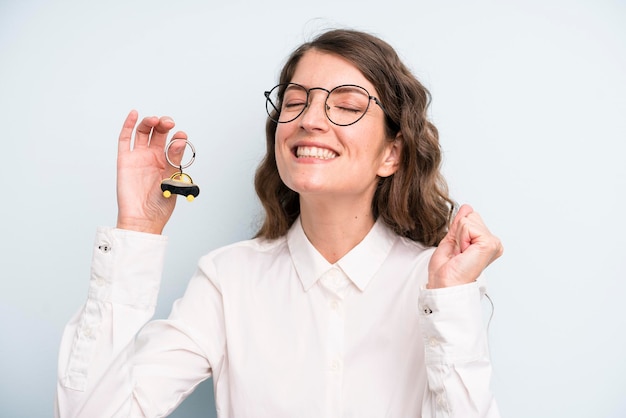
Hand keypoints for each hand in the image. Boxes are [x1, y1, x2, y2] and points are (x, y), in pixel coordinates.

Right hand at [116, 110, 186, 233]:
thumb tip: (180, 140)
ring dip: (150, 122)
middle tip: (169, 123)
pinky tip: (134, 113)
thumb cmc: (159, 205)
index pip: (173, 143)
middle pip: (158, 133)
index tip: (182, 135)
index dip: (178, 137)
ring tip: (156, 120)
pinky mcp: (125, 160)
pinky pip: (125, 139)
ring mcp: (139, 157)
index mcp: (168, 163)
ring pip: (143, 132)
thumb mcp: (172, 179)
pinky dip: (128, 125)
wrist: (143, 219)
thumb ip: (174, 160)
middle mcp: (154, 157)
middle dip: (164, 125)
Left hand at [428, 204, 502, 288]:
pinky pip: (467, 226)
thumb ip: (460, 223)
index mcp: (485, 242)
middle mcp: (492, 242)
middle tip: (458, 253)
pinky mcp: (490, 243)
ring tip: (460, 254)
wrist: (445, 284)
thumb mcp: (452, 240)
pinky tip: (463, 252)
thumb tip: (467, 207)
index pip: (470, 217)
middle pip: (471, 215)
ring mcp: (493, 243)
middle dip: (458, 232)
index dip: (457, 231)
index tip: (457, 250)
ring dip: (459, 236)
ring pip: (468, 219)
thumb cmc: (447, 270)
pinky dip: (460, 238)